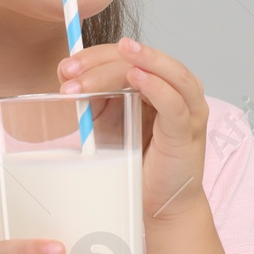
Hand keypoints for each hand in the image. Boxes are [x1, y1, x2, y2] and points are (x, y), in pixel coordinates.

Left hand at [57, 36, 208, 220]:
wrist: (160, 204)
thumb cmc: (138, 162)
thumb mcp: (108, 124)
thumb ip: (94, 98)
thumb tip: (66, 74)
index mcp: (157, 83)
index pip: (127, 57)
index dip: (96, 56)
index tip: (66, 68)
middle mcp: (176, 90)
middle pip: (143, 61)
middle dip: (105, 62)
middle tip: (72, 71)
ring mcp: (187, 108)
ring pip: (166, 72)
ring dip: (140, 61)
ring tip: (120, 50)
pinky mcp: (187, 131)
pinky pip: (174, 102)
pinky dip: (157, 86)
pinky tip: (138, 76)